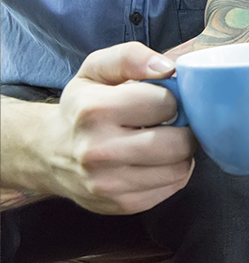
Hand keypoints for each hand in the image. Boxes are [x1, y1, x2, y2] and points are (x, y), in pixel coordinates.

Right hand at [38, 43, 196, 213]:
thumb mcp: (97, 70)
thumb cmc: (83, 106)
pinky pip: (172, 188)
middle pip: (178, 143)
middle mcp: (98, 150)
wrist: (49, 152)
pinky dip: (172, 174)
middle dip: (185, 130)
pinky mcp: (120, 204)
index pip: (166, 104)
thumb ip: (131, 57)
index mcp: (94, 110)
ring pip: (179, 169)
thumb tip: (167, 67)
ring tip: (165, 141)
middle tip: (174, 124)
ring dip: (182, 154)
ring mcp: (108, 183)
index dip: (172, 100)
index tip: (162, 101)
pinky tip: (155, 162)